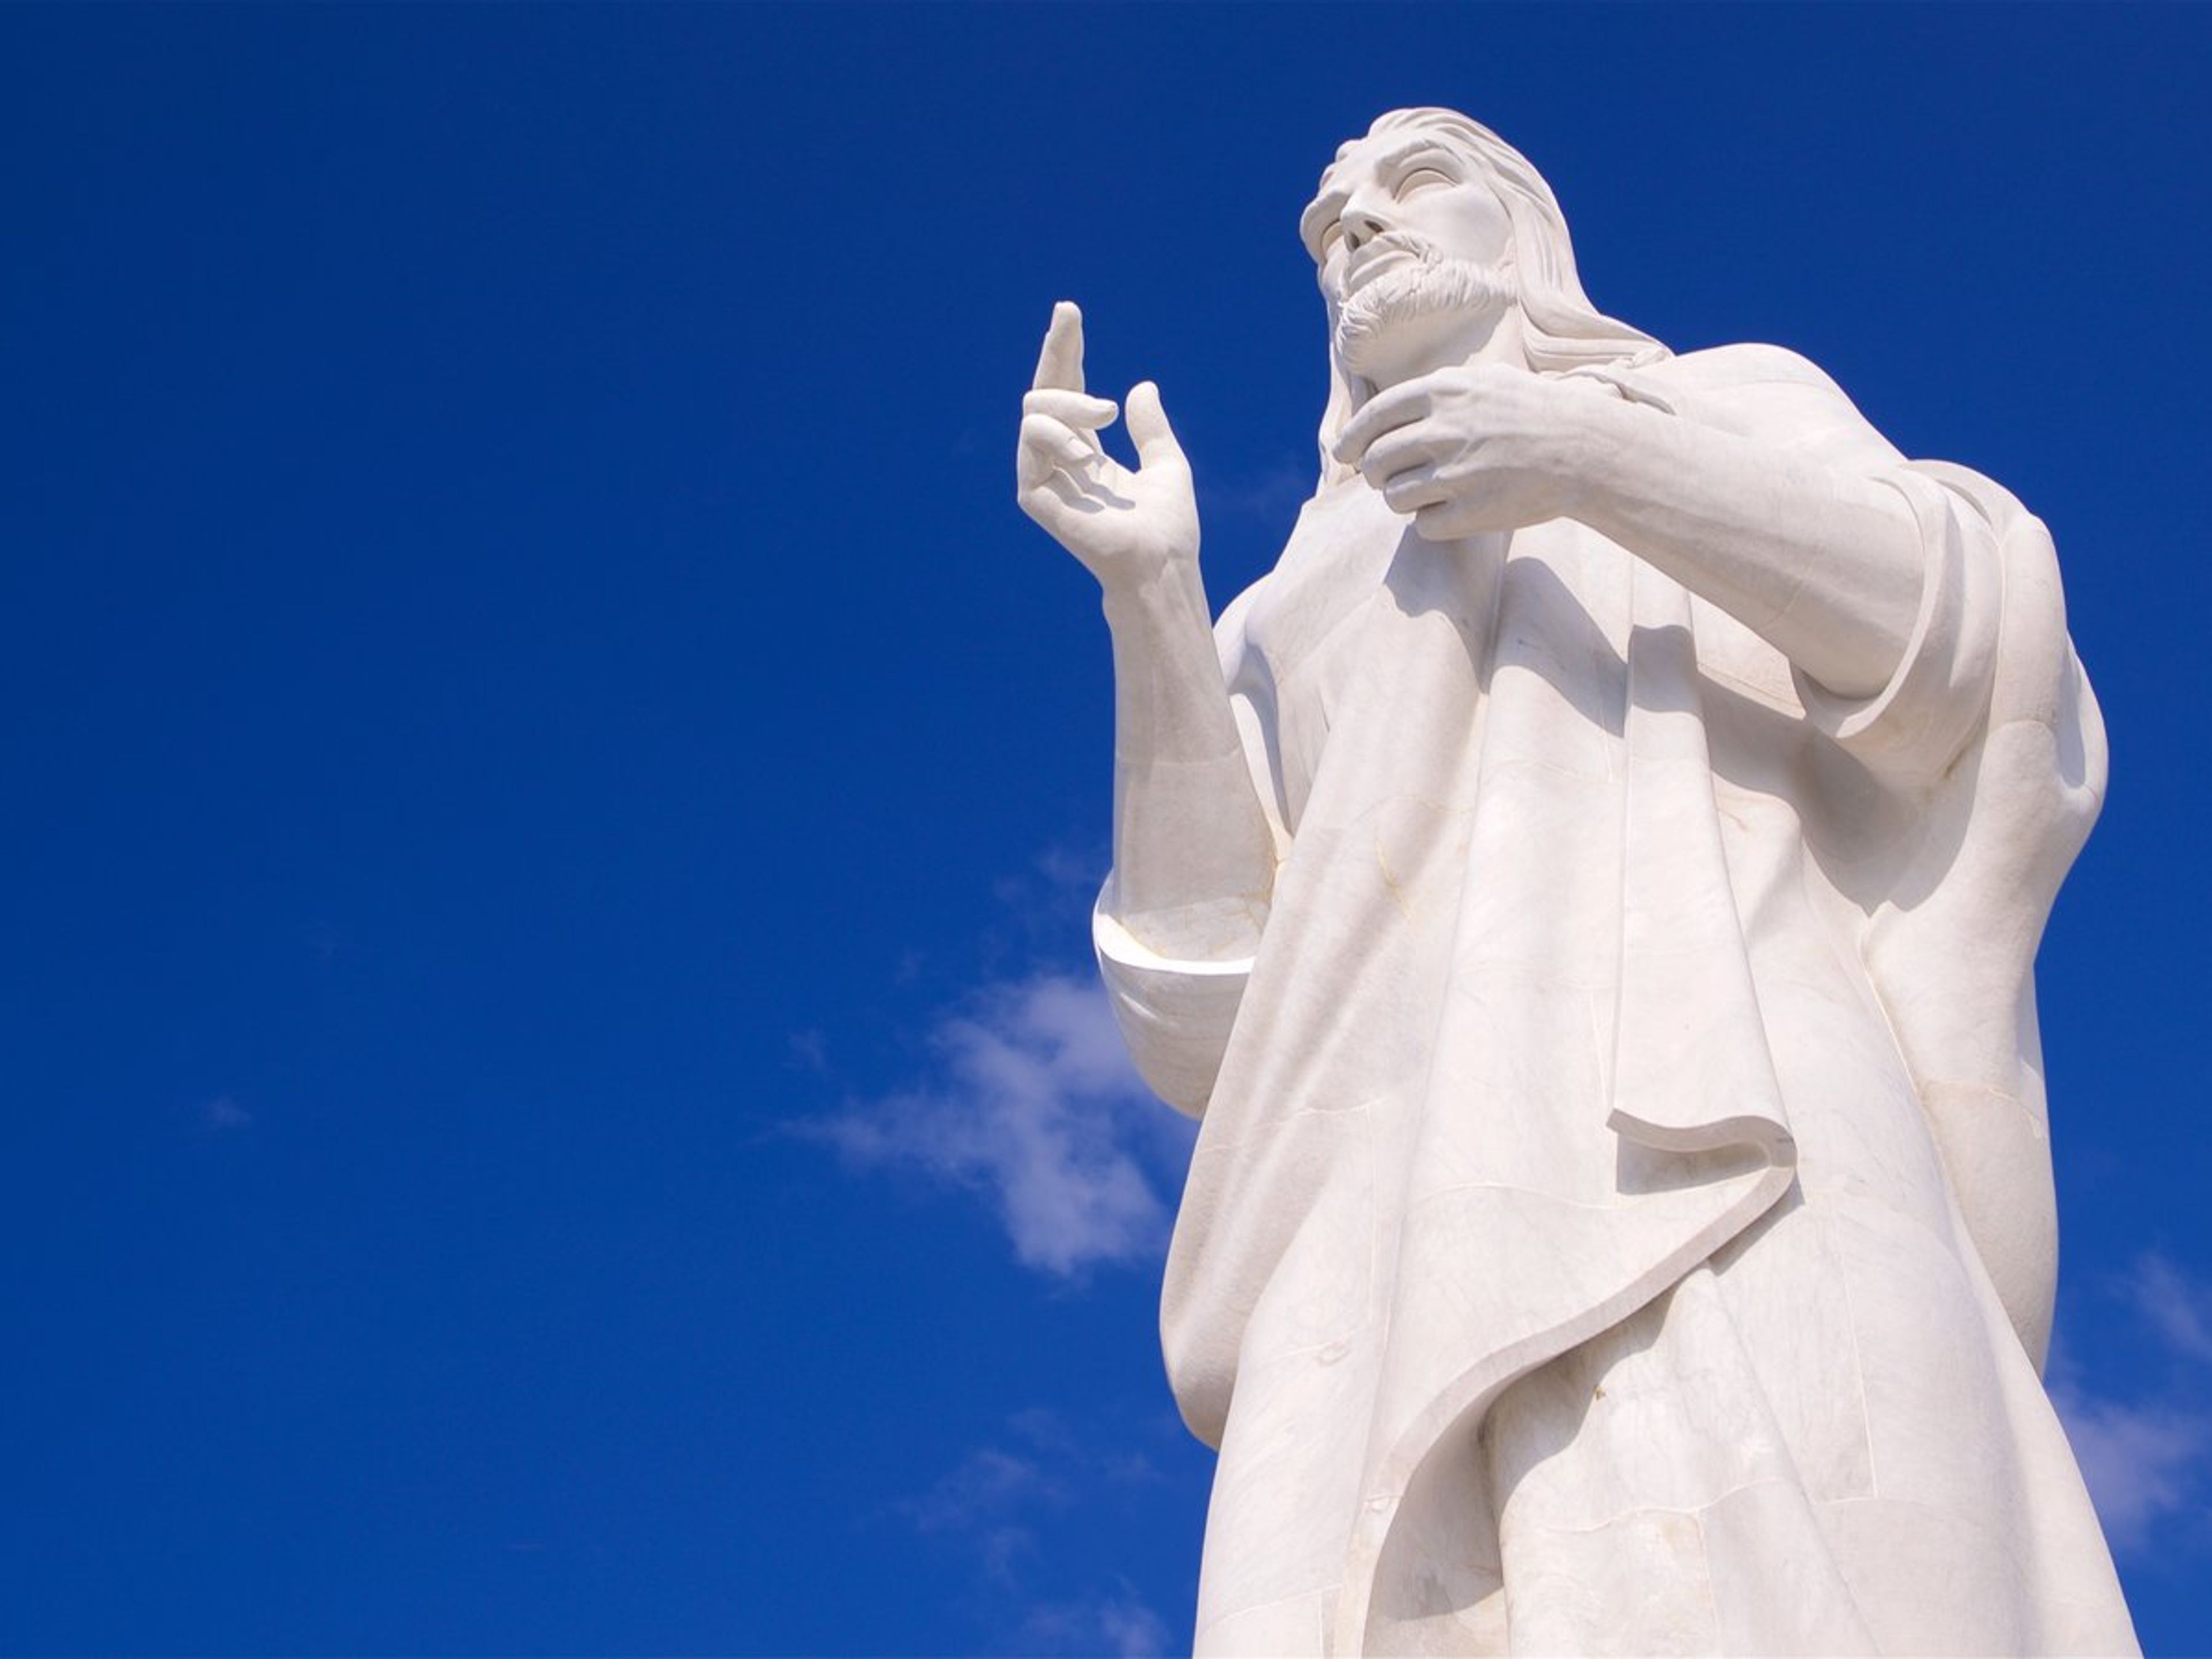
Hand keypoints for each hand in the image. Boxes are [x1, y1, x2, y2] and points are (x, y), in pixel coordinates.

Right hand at [1016, 302, 1197, 588]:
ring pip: (1035, 409)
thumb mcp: (1167, 462)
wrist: (1159, 563)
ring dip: (1072, 402)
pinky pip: (1032, 439)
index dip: (1068, 353)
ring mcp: (1042, 477)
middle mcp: (1060, 462)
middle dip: (1055, 348)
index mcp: (1087, 454)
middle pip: (1045, 393)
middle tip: (1069, 313)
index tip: (1069, 311)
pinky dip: (1060, 434)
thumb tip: (1142, 387)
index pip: (1069, 394)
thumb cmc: (1167, 527)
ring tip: (1105, 416)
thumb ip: (1150, 427)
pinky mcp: (1032, 493)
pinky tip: (1087, 454)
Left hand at [1333, 363, 1618, 540]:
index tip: (1344, 454)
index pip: (1373, 418)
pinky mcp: (1471, 513)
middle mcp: (1444, 431)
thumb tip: (1383, 412)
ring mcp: (1456, 474)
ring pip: (1394, 497)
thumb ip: (1436, 391)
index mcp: (1443, 393)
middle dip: (1374, 473)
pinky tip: (1453, 510)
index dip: (1352, 438)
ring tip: (1425, 492)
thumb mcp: (1485, 381)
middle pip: (1376, 462)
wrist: (1585, 450)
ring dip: (1401, 499)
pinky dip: (1431, 522)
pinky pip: (1423, 526)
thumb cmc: (1534, 412)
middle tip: (1385, 477)